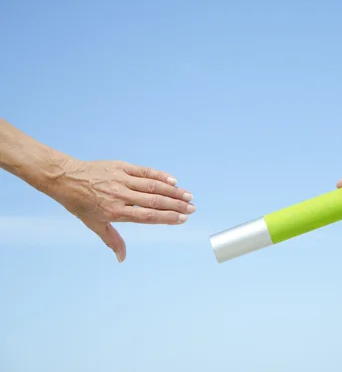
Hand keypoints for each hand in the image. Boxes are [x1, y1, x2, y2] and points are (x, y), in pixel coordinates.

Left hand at [47, 159, 195, 262]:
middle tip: (192, 208)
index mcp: (115, 212)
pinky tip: (173, 180)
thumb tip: (122, 259)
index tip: (182, 219)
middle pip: (154, 201)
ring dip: (173, 191)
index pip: (147, 216)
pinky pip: (144, 171)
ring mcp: (121, 180)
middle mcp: (120, 195)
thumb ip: (112, 240)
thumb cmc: (80, 204)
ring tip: (188, 196)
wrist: (65, 178)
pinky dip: (159, 175)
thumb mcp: (94, 224)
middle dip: (176, 205)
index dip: (167, 217)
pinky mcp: (121, 167)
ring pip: (153, 186)